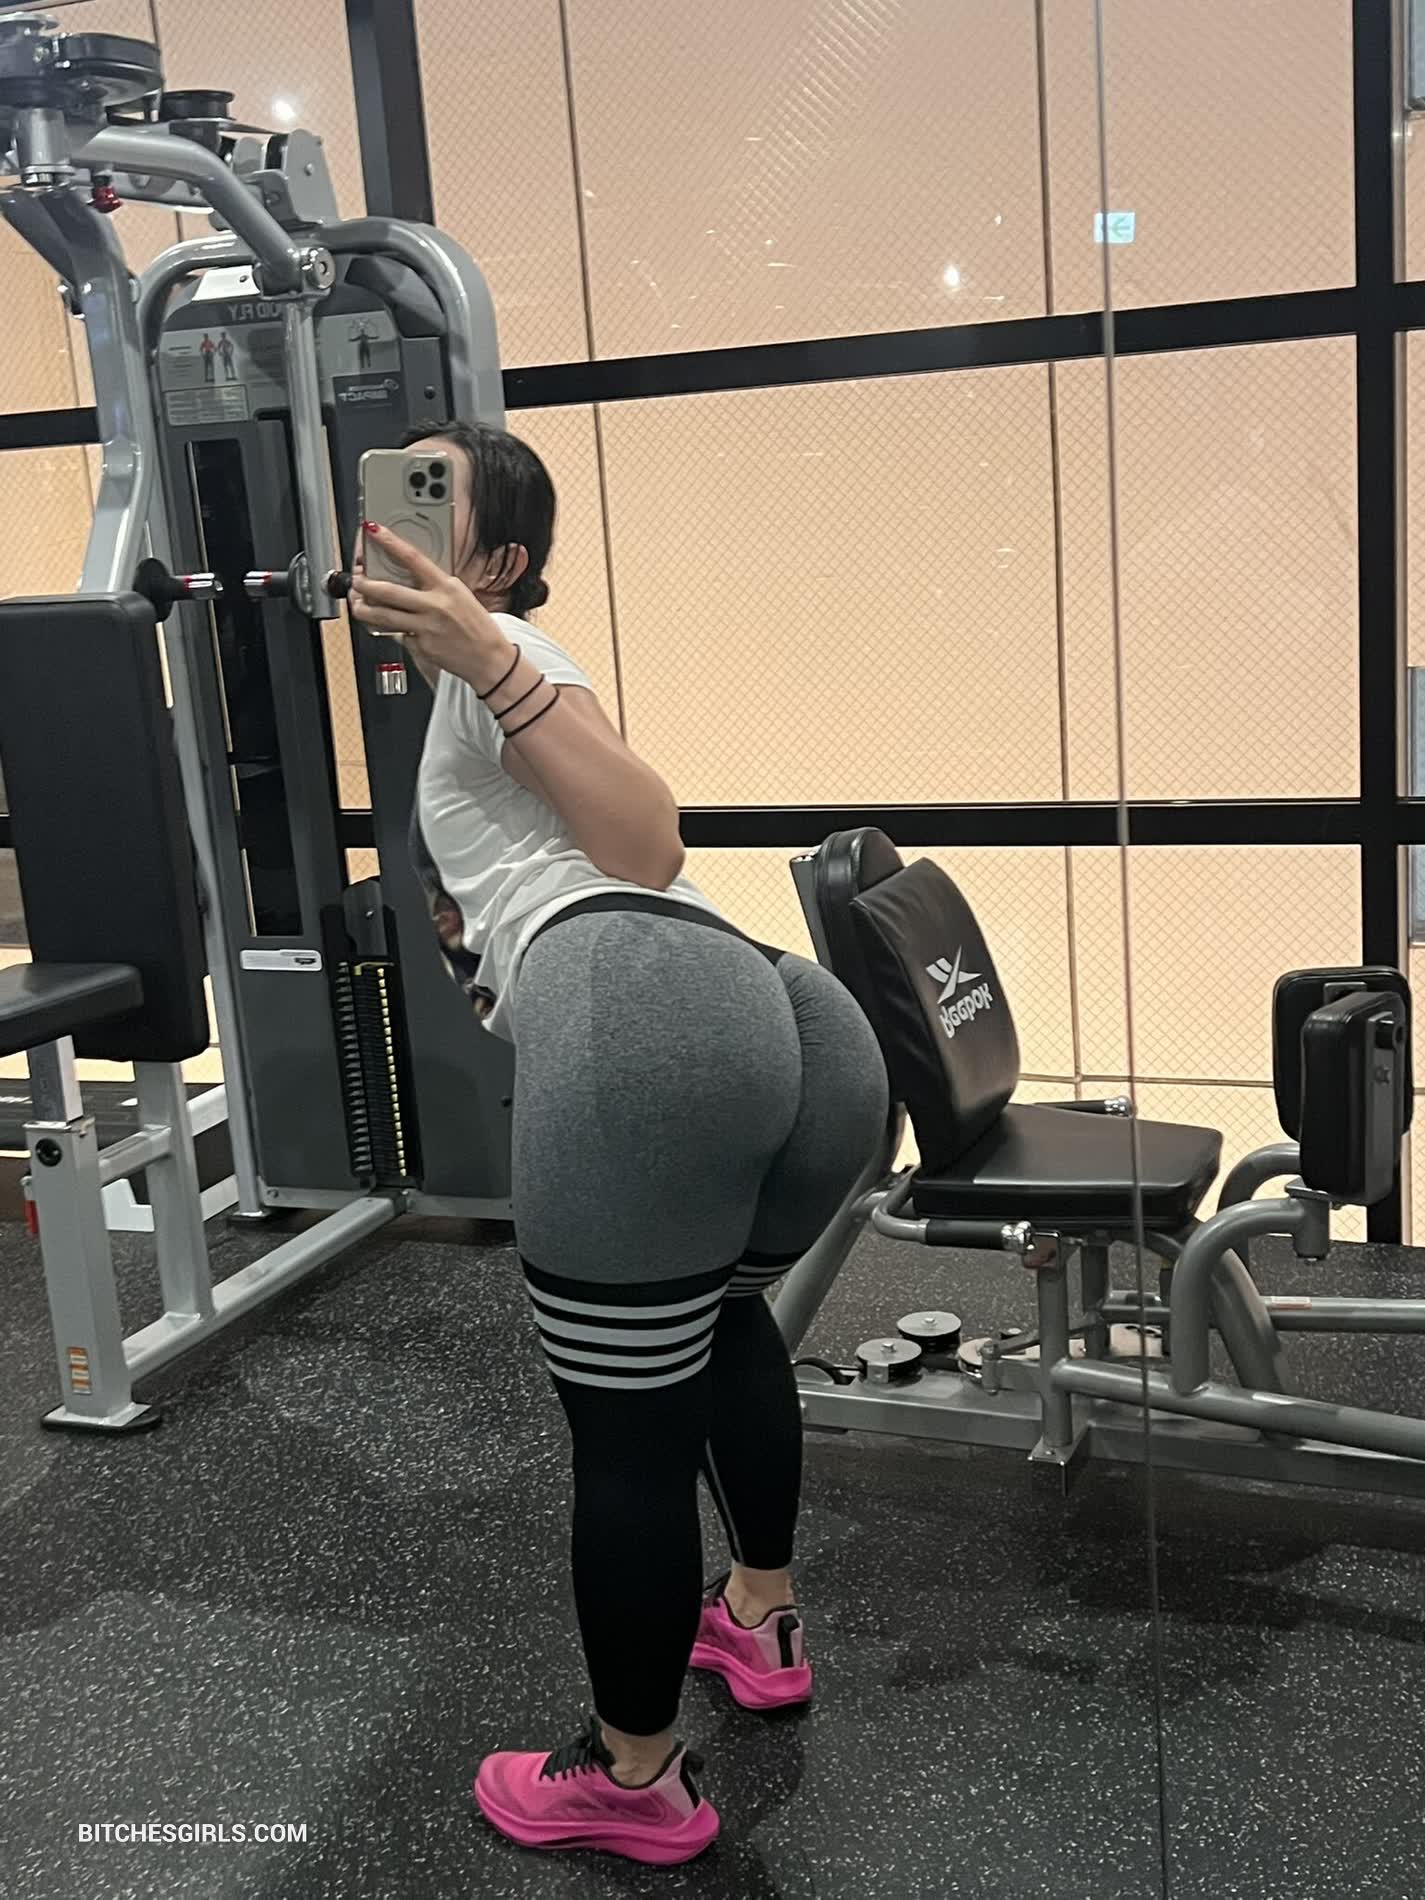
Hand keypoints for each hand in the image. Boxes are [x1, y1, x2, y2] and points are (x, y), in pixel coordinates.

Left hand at [347, 522, 508, 684]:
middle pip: (388, 590)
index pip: (412, 558)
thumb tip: (408, 574)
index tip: (374, 531)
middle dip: (364, 583)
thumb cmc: (477, 626)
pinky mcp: (420, 647)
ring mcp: (425, 628)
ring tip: (358, 604)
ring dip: (363, 608)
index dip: (390, 542)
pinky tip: (383, 625)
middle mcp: (434, 606)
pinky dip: (387, 629)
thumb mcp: (460, 595)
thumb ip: (435, 585)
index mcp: (446, 587)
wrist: (490, 659)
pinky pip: (395, 635)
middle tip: (357, 579)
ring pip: (382, 616)